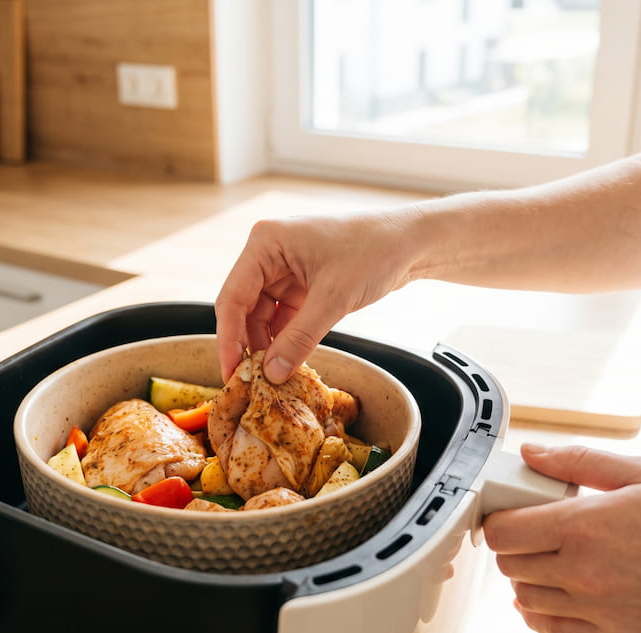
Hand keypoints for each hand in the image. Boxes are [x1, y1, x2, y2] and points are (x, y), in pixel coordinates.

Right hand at [214, 205, 423, 382]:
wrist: (410, 242)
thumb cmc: (374, 251)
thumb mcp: (333, 299)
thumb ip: (299, 338)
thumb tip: (272, 373)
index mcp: (265, 243)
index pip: (233, 297)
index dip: (229, 338)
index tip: (231, 372)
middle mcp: (267, 254)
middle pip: (243, 308)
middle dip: (247, 345)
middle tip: (248, 382)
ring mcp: (283, 269)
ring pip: (261, 316)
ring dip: (267, 345)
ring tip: (271, 377)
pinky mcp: (300, 284)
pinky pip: (282, 317)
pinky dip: (284, 340)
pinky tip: (287, 362)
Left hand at [482, 443, 640, 632]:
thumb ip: (580, 461)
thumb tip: (534, 453)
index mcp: (587, 526)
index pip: (504, 533)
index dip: (499, 518)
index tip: (509, 509)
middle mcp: (586, 572)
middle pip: (510, 564)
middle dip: (514, 542)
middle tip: (537, 525)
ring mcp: (600, 607)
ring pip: (526, 597)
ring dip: (528, 576)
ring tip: (553, 554)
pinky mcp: (617, 632)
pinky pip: (554, 628)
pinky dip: (542, 612)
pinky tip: (555, 592)